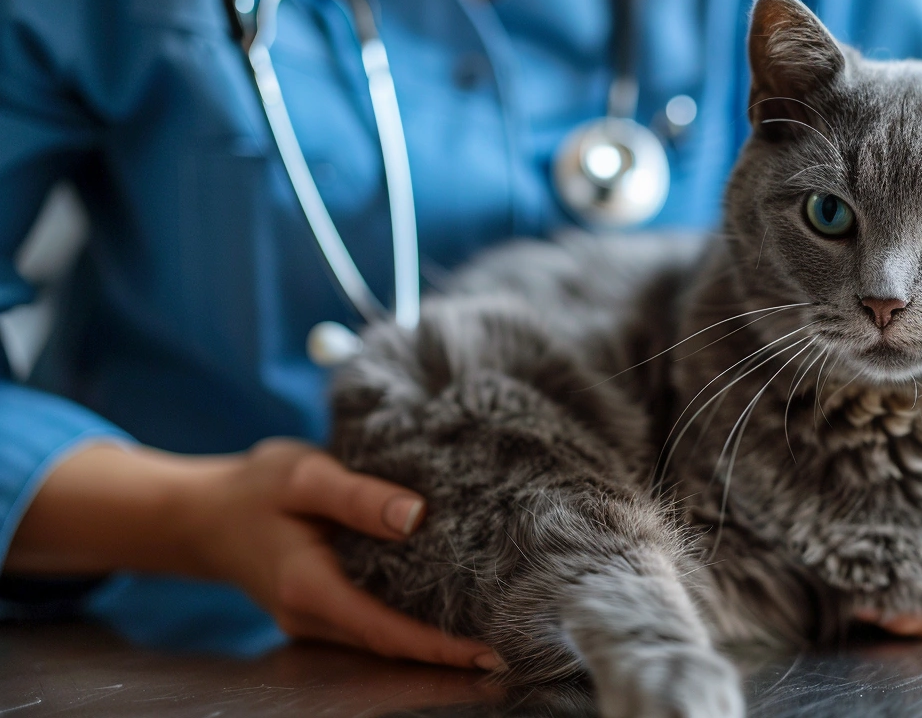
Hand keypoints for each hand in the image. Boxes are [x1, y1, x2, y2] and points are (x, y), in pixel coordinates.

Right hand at [182, 438, 499, 667]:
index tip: (491, 650)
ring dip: (435, 641)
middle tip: (517, 643)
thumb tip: (417, 515)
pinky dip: (412, 625)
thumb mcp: (302, 473)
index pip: (387, 628)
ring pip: (384, 640)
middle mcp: (312, 616)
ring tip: (498, 631)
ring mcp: (315, 621)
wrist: (200, 515)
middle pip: (392, 645)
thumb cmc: (252, 489)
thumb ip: (358, 496)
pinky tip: (452, 611)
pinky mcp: (322, 611)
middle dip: (451, 651)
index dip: (441, 644)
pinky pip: (373, 626)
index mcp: (309, 587)